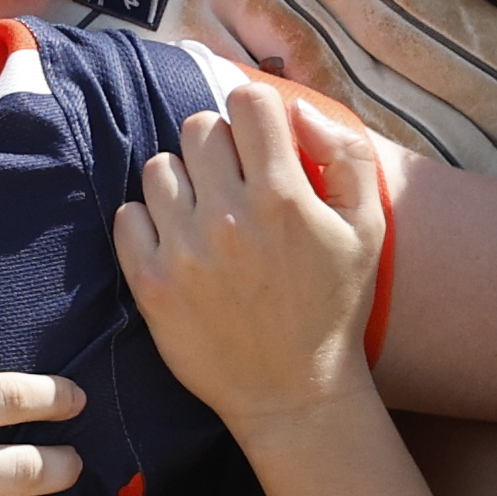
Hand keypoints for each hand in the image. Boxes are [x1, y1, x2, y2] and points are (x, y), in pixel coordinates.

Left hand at [115, 80, 387, 441]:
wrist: (295, 394)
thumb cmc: (334, 306)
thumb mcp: (368, 227)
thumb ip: (347, 153)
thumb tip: (297, 108)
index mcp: (284, 196)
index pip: (247, 101)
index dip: (253, 115)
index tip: (258, 143)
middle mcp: (229, 217)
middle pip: (199, 128)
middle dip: (218, 147)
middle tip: (233, 184)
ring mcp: (185, 251)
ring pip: (159, 167)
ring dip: (182, 182)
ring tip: (205, 215)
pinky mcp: (151, 283)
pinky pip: (128, 215)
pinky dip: (148, 222)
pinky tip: (178, 243)